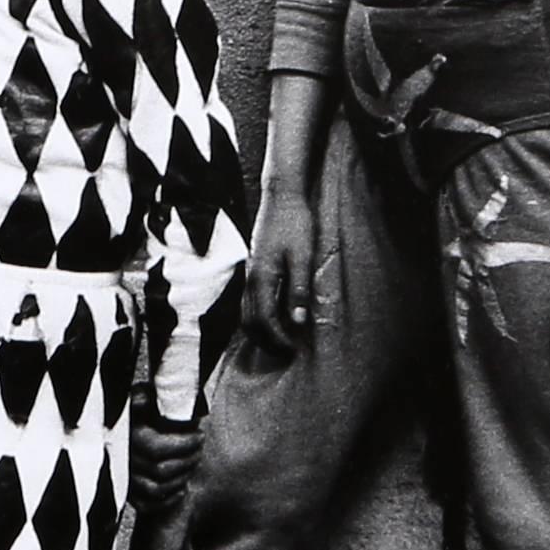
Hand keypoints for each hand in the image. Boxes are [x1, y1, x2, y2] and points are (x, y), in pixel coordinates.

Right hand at [127, 396, 203, 514]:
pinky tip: (181, 487)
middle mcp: (122, 459)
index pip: (158, 448)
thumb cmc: (135, 407)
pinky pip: (146, 504)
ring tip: (192, 463)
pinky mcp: (126, 490)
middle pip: (160, 470)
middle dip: (187, 460)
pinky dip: (167, 499)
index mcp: (125, 435)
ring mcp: (123, 477)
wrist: (113, 422)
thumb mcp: (141, 395)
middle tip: (199, 448)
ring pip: (155, 489)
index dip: (184, 445)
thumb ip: (148, 396)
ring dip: (180, 478)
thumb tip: (152, 398)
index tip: (199, 435)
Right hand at [242, 187, 317, 353]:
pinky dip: (258, 318)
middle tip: (286, 353)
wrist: (282, 195)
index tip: (294, 350)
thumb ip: (299, 289)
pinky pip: (248, 302)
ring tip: (280, 341)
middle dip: (266, 342)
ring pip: (246, 313)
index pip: (265, 321)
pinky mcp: (253, 268)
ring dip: (260, 332)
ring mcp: (249, 273)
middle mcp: (250, 279)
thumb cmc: (296, 224)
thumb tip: (297, 322)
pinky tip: (272, 319)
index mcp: (262, 278)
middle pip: (250, 322)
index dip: (278, 339)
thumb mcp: (303, 257)